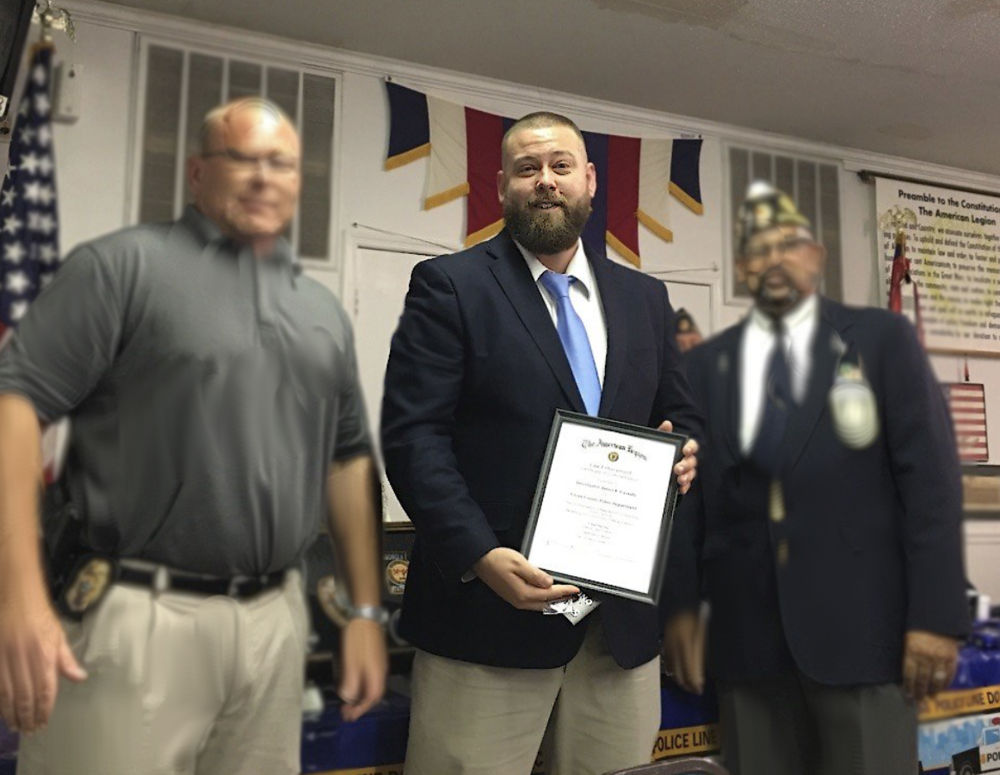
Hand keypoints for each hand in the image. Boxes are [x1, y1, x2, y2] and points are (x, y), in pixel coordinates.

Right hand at [0, 597, 86, 733]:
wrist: (16, 597)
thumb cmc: (39, 615)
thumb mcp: (58, 635)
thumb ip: (66, 660)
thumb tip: (79, 678)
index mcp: (45, 653)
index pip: (46, 689)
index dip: (44, 709)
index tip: (43, 722)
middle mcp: (25, 657)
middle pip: (26, 695)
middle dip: (28, 716)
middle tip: (29, 730)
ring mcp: (6, 657)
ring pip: (7, 693)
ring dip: (11, 713)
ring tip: (16, 726)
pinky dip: (0, 700)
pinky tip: (3, 710)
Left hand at [338, 618, 387, 721]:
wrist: (365, 616)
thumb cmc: (357, 641)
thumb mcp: (351, 662)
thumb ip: (350, 683)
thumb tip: (348, 698)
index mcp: (376, 675)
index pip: (371, 698)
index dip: (360, 709)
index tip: (348, 716)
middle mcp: (381, 672)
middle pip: (374, 695)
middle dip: (361, 706)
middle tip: (346, 712)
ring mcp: (379, 664)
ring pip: (372, 686)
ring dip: (361, 696)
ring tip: (348, 702)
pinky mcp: (375, 658)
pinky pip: (371, 679)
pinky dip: (362, 687)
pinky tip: (353, 685)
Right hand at [473, 548, 579, 610]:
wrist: (480, 561)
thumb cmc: (496, 560)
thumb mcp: (519, 563)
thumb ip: (535, 574)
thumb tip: (548, 583)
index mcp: (523, 593)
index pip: (549, 594)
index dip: (564, 591)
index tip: (574, 589)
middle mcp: (520, 600)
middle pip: (546, 603)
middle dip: (560, 599)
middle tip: (572, 595)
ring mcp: (516, 600)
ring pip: (539, 604)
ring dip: (552, 600)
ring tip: (563, 595)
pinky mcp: (513, 596)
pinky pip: (532, 601)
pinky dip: (542, 599)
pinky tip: (546, 594)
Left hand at [658, 421, 698, 494]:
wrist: (650, 467)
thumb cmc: (659, 451)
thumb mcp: (658, 441)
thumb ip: (662, 432)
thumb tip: (667, 424)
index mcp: (684, 448)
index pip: (692, 446)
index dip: (691, 448)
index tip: (685, 450)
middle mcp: (687, 460)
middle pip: (692, 462)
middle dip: (686, 465)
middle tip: (677, 468)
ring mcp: (686, 472)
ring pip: (691, 474)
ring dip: (687, 477)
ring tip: (680, 480)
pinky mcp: (682, 482)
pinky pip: (686, 485)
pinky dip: (684, 487)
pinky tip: (680, 489)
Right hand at [663, 610, 704, 694]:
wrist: (682, 599)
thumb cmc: (698, 615)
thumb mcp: (703, 633)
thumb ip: (700, 653)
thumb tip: (700, 673)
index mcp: (688, 640)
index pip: (690, 667)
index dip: (694, 680)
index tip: (699, 689)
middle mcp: (676, 642)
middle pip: (679, 668)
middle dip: (686, 682)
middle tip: (693, 690)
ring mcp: (668, 640)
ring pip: (670, 665)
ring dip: (678, 677)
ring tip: (685, 685)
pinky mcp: (664, 639)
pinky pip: (666, 657)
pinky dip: (670, 667)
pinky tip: (675, 672)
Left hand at [903, 630, 958, 701]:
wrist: (936, 617)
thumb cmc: (917, 628)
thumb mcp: (906, 639)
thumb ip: (907, 655)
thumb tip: (906, 674)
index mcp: (912, 652)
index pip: (909, 676)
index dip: (908, 689)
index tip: (907, 698)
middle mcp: (926, 657)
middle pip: (922, 680)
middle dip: (919, 693)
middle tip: (917, 702)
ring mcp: (940, 658)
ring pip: (937, 680)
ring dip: (933, 691)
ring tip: (929, 697)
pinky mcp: (952, 657)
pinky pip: (949, 674)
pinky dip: (945, 683)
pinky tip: (941, 688)